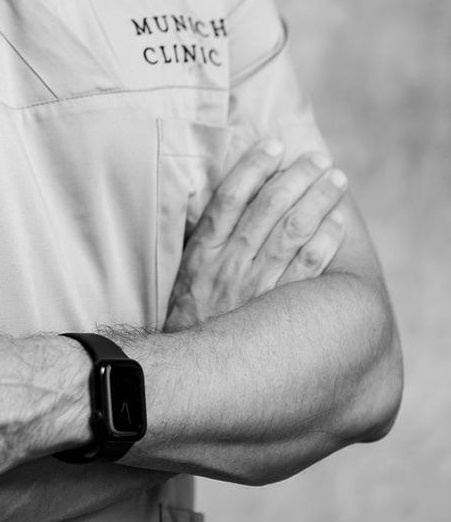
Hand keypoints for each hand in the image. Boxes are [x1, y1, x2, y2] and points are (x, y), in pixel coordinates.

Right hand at [164, 139, 347, 331]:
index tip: (273, 144)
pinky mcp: (280, 314)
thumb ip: (203, 238)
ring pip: (292, 233)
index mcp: (204, 251)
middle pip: (268, 209)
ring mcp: (256, 288)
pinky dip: (324, 244)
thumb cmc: (191, 320)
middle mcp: (230, 264)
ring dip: (318, 202)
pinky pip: (308, 273)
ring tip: (336, 181)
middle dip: (297, 178)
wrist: (193, 377)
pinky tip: (337, 224)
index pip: (230, 197)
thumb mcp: (185, 274)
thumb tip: (216, 199)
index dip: (253, 167)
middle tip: (318, 159)